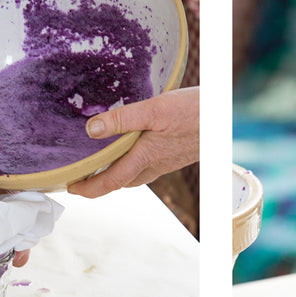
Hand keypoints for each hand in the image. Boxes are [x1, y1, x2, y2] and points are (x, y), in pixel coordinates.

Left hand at [67, 87, 198, 197]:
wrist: (225, 114)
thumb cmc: (194, 109)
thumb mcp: (154, 108)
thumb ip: (122, 119)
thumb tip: (90, 130)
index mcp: (146, 157)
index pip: (110, 181)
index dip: (88, 188)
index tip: (70, 188)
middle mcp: (156, 164)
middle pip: (121, 182)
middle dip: (99, 185)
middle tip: (79, 179)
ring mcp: (167, 161)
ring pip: (135, 175)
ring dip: (115, 176)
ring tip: (99, 166)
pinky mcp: (176, 154)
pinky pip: (148, 166)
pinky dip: (132, 164)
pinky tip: (131, 150)